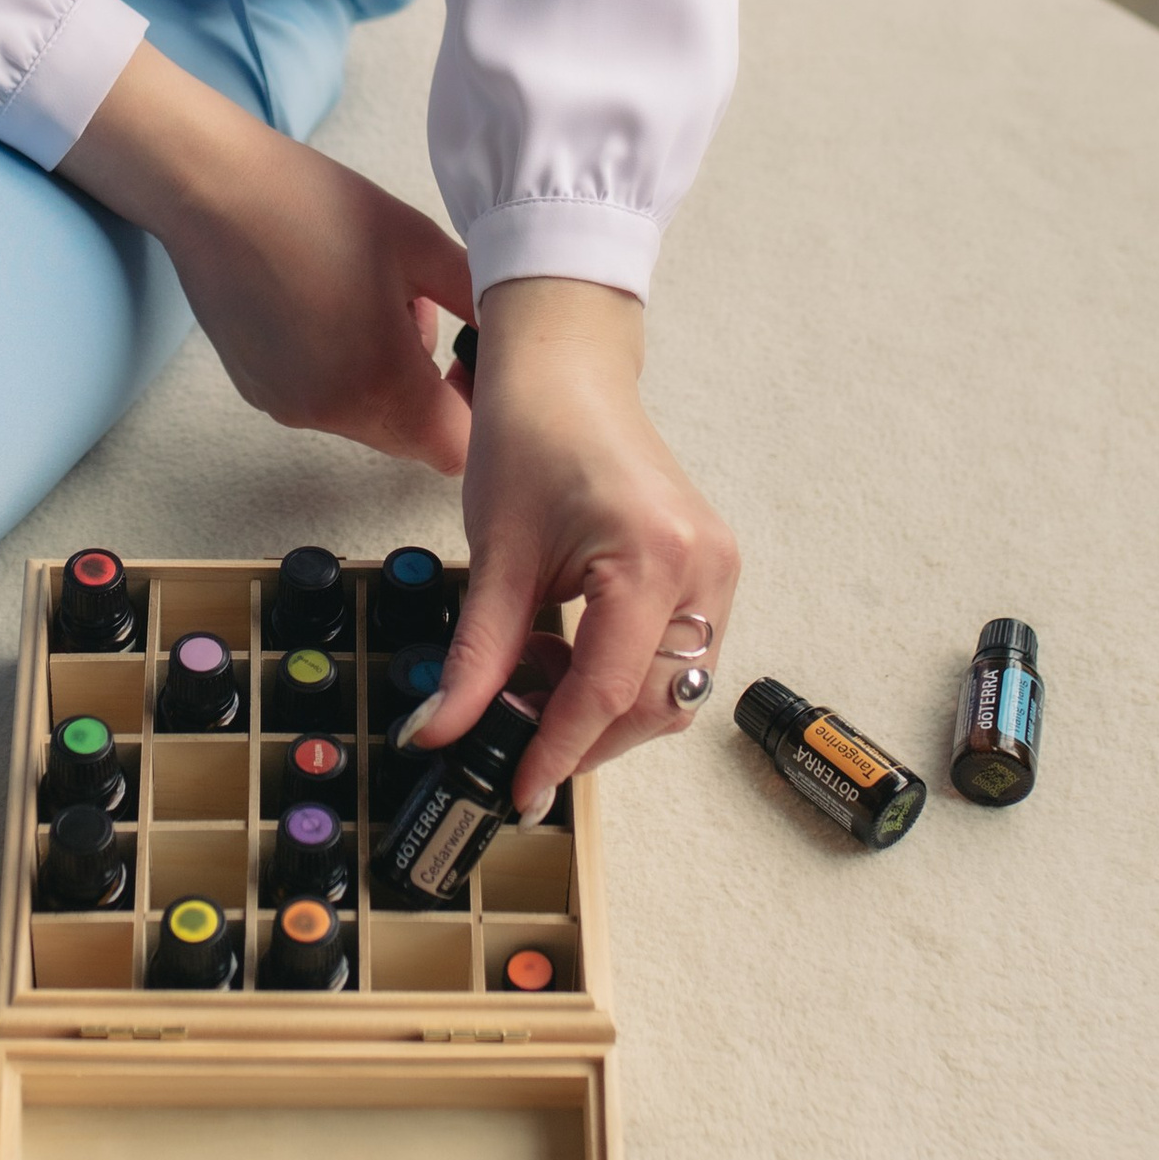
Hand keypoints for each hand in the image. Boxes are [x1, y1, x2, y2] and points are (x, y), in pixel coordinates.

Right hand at [58, 40, 472, 468]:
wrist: (211, 189)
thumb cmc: (314, 206)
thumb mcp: (420, 244)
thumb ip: (480, 298)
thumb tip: (520, 331)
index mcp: (380, 384)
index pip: (456, 448)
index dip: (478, 410)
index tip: (470, 356)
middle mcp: (330, 413)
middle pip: (411, 436)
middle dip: (432, 389)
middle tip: (422, 311)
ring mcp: (288, 407)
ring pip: (367, 419)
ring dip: (386, 377)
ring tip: (370, 298)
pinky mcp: (258, 391)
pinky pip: (322, 401)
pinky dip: (341, 371)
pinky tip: (327, 304)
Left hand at [416, 277, 737, 819]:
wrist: (566, 367)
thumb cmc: (535, 432)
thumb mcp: (496, 555)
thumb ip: (476, 656)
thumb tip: (442, 733)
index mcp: (654, 558)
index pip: (607, 692)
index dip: (557, 752)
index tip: (517, 791)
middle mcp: (704, 567)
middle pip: (652, 704)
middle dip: (582, 737)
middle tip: (509, 744)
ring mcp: (715, 567)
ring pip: (670, 688)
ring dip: (602, 709)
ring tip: (529, 686)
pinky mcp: (707, 567)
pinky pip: (674, 654)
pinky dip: (620, 675)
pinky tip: (563, 658)